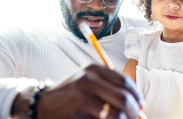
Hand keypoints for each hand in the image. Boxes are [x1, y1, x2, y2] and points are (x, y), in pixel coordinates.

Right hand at [12, 64, 143, 118]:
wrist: (42, 103)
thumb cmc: (72, 92)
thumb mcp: (89, 80)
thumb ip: (110, 86)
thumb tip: (137, 102)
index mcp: (94, 69)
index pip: (124, 82)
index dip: (137, 95)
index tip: (140, 104)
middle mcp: (88, 80)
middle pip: (123, 99)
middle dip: (134, 111)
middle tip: (136, 117)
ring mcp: (82, 98)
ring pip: (116, 115)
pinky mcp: (77, 114)